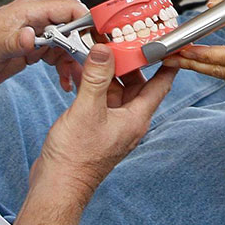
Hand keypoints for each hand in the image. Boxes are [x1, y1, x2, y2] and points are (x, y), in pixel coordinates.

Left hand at [0, 0, 89, 92]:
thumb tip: (32, 37)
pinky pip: (55, 56)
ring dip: (74, 61)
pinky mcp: (30, 51)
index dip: (88, 22)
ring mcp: (33, 35)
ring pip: (66, 44)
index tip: (100, 41)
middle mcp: (35, 20)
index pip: (70, 8)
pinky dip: (62, 68)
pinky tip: (63, 83)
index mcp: (29, 11)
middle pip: (73, 27)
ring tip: (76, 80)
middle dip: (84, 47)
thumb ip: (15, 41)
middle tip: (90, 68)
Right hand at [37, 45, 176, 193]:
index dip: (166, 62)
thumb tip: (105, 52)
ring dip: (108, 72)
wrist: (58, 185)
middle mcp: (128, 121)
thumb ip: (97, 78)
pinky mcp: (96, 127)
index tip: (167, 42)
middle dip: (128, 61)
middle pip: (137, 83)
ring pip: (116, 90)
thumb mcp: (87, 110)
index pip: (161, 84)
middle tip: (120, 39)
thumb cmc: (76, 158)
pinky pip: (100, 99)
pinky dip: (94, 84)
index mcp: (136, 118)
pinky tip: (82, 72)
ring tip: (98, 51)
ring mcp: (112, 125)